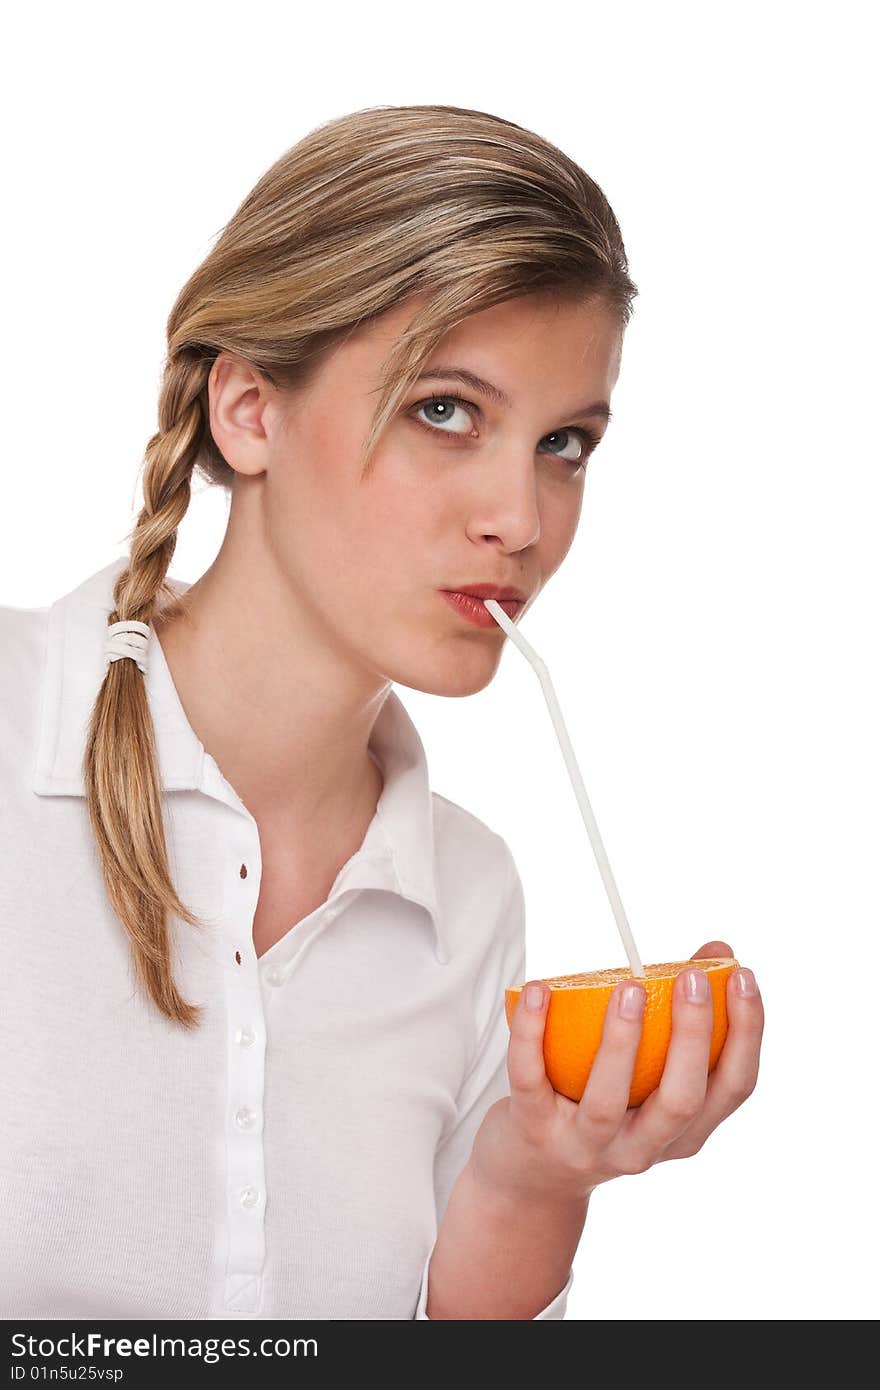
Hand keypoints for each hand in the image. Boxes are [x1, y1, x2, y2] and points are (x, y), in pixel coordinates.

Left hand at [469, 940, 763, 1203]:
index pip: (733, 1088)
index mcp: (684, 1133)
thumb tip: (718, 951)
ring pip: (608, 1101)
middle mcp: (643, 1148)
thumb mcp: (650, 1082)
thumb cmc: (603, 1106)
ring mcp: (586, 1145)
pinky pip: (530, 1079)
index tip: (743, 976)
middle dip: (692, 1036)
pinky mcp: (533, 1130)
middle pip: (680, 1101)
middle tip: (692, 977)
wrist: (533, 1177)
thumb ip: (682, 1020)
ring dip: (621, 1041)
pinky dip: (531, 1032)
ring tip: (629, 987)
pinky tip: (538, 989)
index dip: (746, 1033)